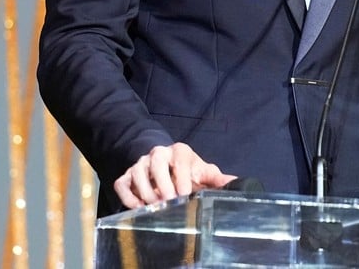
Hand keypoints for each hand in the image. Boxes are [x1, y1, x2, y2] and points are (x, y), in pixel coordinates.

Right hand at [112, 142, 236, 209]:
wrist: (164, 163)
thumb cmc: (187, 170)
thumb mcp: (203, 171)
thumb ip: (217, 178)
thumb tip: (236, 183)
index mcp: (180, 152)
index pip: (180, 162)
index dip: (181, 178)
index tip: (184, 194)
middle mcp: (158, 154)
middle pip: (156, 165)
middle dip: (162, 185)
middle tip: (168, 201)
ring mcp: (140, 164)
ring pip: (137, 174)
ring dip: (145, 192)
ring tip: (155, 206)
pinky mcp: (126, 175)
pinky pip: (122, 184)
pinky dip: (128, 197)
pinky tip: (138, 207)